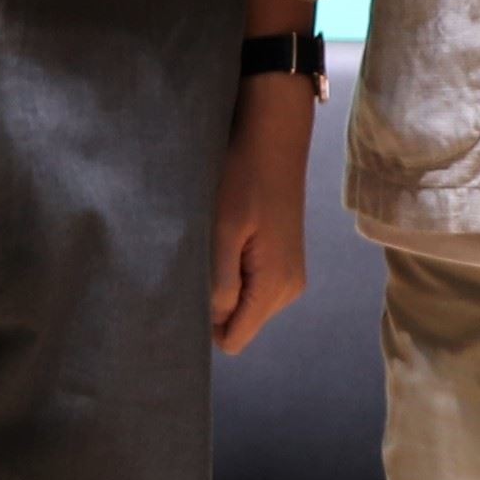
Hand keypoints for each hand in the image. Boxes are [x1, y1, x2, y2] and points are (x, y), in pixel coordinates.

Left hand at [209, 74, 313, 352]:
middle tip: (199, 260)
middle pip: (237, 324)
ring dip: (223, 284)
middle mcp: (288, 290)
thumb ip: (219, 282)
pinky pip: (252, 287)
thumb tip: (213, 324)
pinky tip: (229, 240)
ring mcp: (290, 276)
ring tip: (215, 244)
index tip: (189, 289)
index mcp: (273, 287)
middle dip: (214, 303)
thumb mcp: (222, 231)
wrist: (273, 140)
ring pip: (243, 306)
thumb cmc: (243, 180)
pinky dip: (235, 271)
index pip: (232, 339)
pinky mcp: (285, 262)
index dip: (205, 324)